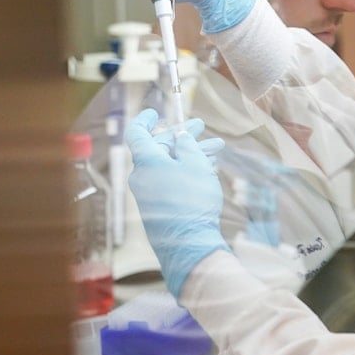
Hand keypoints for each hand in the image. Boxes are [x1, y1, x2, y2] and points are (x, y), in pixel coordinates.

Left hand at [126, 109, 230, 295]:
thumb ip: (187, 145)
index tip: (156, 112)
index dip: (146, 119)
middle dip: (182, 136)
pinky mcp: (158, 206)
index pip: (137, 133)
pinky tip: (207, 167)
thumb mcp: (195, 164)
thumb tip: (180, 136)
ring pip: (169, 164)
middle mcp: (142, 176)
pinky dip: (186, 170)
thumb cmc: (192, 200)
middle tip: (201, 126)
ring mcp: (149, 193)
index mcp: (146, 161)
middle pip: (159, 148)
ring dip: (191, 153)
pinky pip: (170, 180)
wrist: (189, 242)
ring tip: (216, 147)